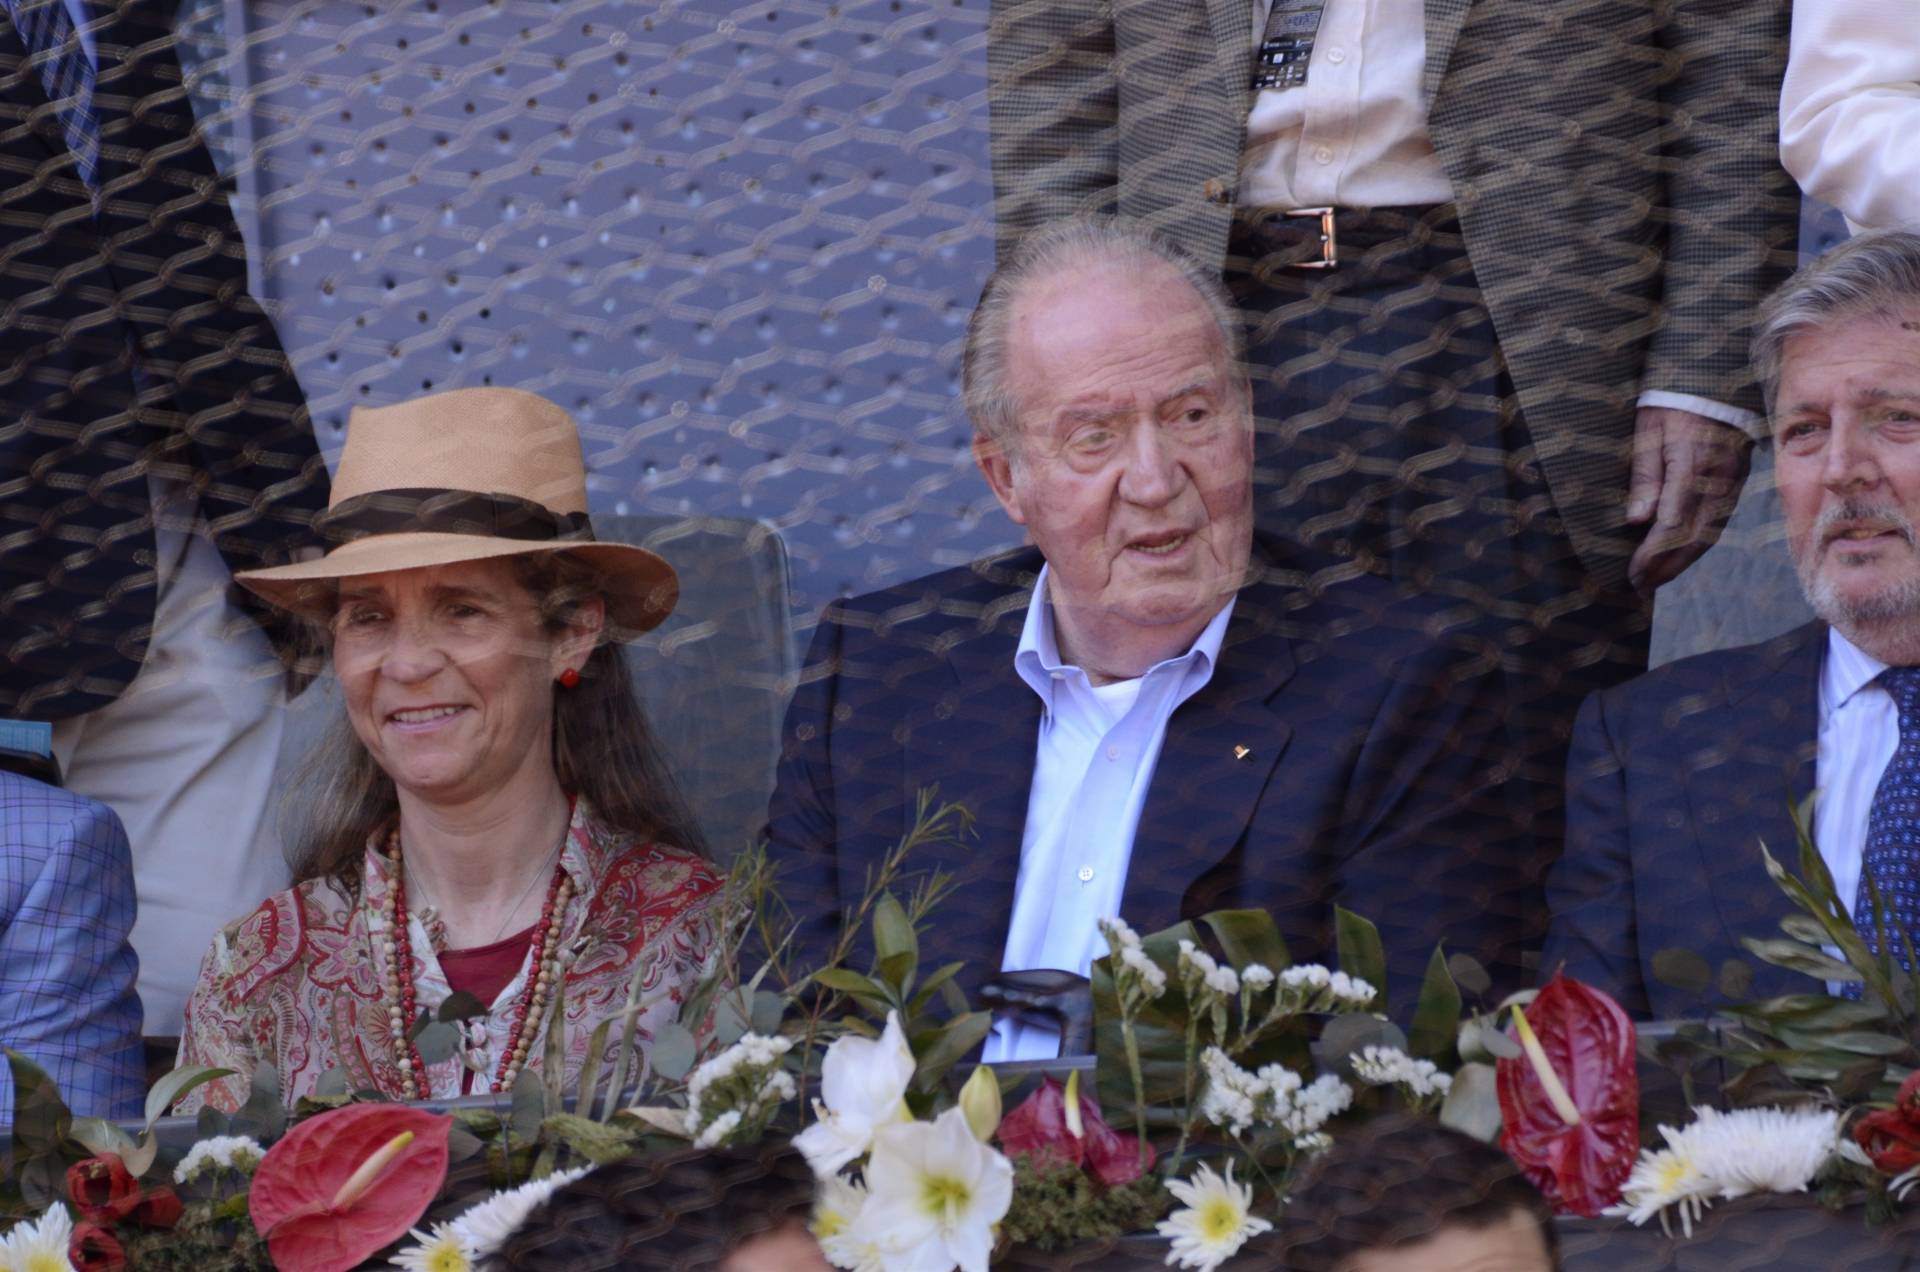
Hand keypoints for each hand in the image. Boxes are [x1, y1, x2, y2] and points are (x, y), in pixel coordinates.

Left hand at [1625, 406, 1752, 595]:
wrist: (1713, 378)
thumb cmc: (1672, 402)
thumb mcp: (1648, 433)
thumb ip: (1645, 477)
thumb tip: (1637, 520)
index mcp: (1693, 467)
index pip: (1673, 524)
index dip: (1653, 555)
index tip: (1633, 573)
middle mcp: (1718, 480)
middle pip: (1695, 537)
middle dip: (1667, 567)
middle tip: (1641, 586)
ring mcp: (1732, 482)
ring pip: (1710, 533)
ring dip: (1683, 561)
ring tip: (1657, 578)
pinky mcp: (1735, 481)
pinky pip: (1719, 521)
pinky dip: (1699, 543)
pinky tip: (1680, 555)